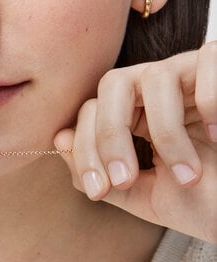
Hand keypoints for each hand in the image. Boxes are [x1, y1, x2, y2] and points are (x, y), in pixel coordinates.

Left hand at [54, 41, 216, 243]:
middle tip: (124, 181)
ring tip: (187, 175)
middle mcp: (158, 89)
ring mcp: (192, 75)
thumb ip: (105, 173)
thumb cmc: (209, 200)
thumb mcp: (148, 195)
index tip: (98, 190)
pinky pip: (208, 60)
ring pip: (153, 77)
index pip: (92, 111)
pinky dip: (211, 99)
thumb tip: (59, 140)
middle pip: (112, 85)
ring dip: (165, 133)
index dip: (86, 148)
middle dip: (109, 135)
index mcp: (136, 113)